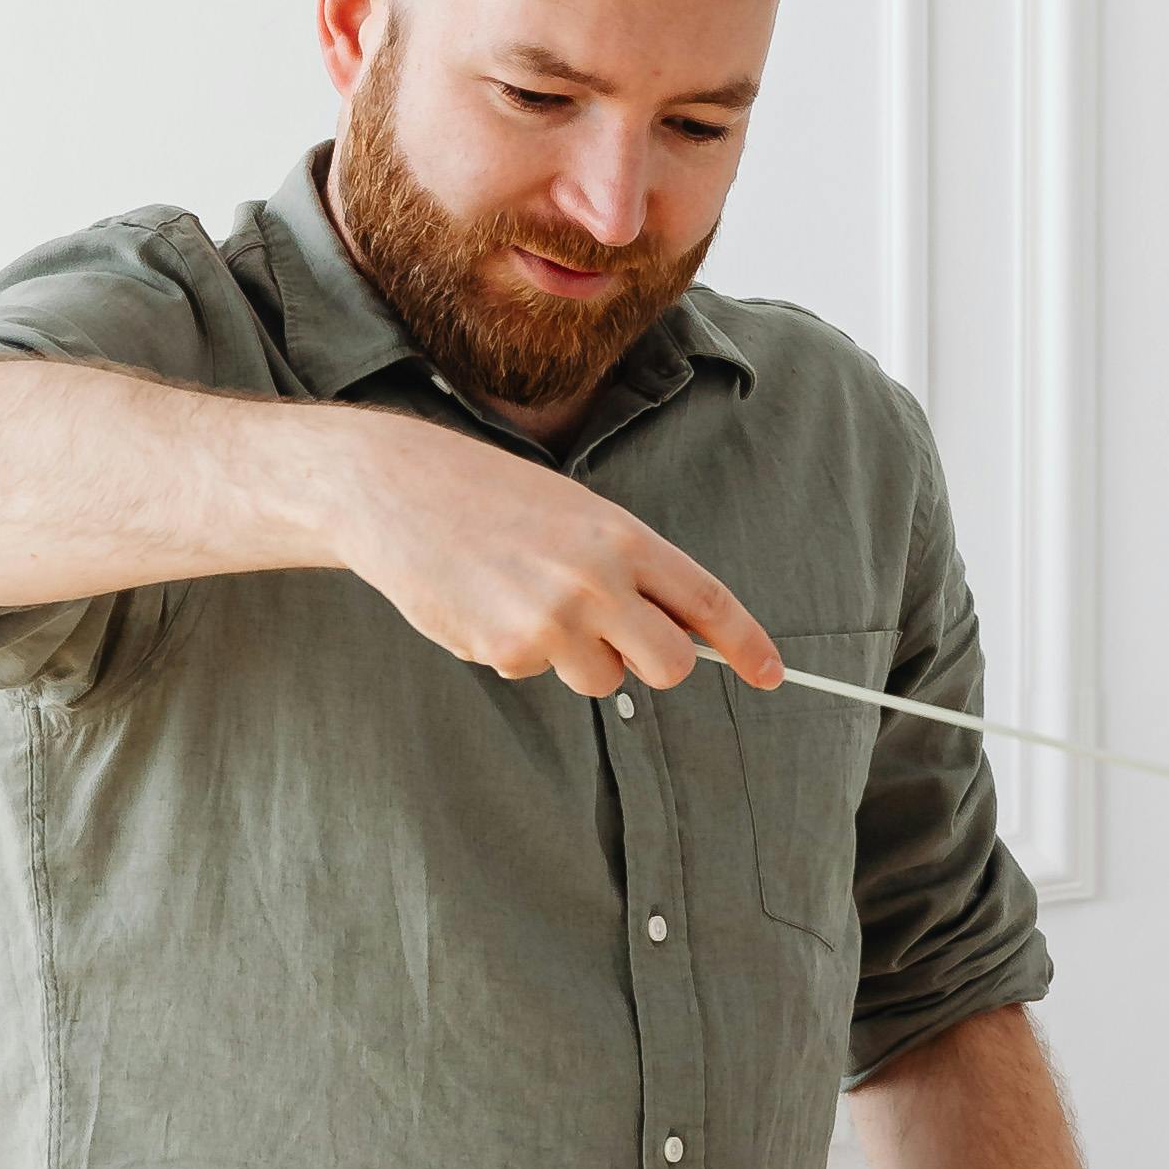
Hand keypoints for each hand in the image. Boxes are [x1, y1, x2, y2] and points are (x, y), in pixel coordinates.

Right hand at [318, 405, 784, 699]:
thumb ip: (629, 567)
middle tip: (616, 641)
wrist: (398, 489)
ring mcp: (555, 618)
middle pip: (669, 665)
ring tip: (525, 599)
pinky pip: (537, 672)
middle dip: (652, 665)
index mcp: (624, 537)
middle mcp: (599, 579)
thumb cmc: (492, 498)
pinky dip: (516, 650)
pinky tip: (485, 603)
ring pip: (601, 679)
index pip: (706, 601)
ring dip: (575, 656)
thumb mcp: (576, 514)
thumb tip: (680, 630)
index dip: (745, 643)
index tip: (770, 673)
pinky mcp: (509, 649)